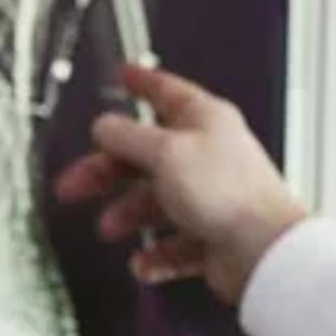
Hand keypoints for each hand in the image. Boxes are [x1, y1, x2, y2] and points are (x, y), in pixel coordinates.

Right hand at [54, 62, 313, 305]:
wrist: (260, 250)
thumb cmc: (227, 193)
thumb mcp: (165, 152)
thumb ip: (128, 137)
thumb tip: (104, 126)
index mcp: (204, 122)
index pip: (166, 92)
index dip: (142, 82)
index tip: (122, 75)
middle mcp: (208, 156)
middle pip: (146, 156)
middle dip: (107, 171)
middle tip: (74, 184)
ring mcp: (210, 197)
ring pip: (156, 202)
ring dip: (128, 215)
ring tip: (111, 227)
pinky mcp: (212, 236)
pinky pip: (174, 245)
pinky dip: (155, 255)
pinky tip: (144, 261)